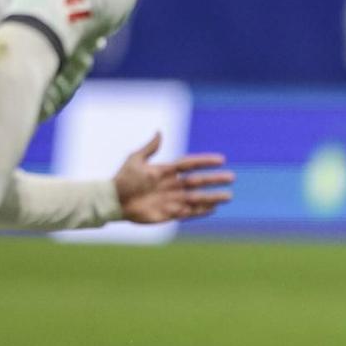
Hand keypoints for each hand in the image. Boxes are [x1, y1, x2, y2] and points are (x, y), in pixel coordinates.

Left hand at [113, 132, 234, 223]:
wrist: (114, 201)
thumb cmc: (123, 179)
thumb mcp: (136, 160)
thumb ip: (150, 148)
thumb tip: (159, 132)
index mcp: (167, 171)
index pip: (190, 165)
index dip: (205, 161)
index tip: (221, 159)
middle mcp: (173, 185)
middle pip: (199, 182)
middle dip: (215, 180)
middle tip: (231, 177)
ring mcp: (172, 200)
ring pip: (197, 198)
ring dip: (213, 197)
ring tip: (228, 196)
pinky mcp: (169, 214)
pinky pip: (189, 213)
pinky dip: (201, 211)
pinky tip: (213, 209)